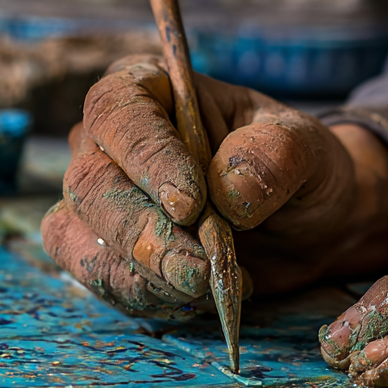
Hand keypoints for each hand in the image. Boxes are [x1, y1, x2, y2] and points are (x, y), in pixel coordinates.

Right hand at [43, 54, 387, 315]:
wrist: (308, 224)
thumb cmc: (295, 167)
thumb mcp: (304, 146)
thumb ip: (273, 154)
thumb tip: (228, 190)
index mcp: (150, 90)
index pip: (117, 111)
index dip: (145, 157)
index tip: (190, 204)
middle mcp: (110, 142)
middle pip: (91, 183)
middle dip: (144, 235)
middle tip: (199, 270)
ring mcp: (101, 199)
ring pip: (79, 235)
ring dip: (140, 273)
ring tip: (206, 285)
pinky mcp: (106, 251)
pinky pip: (98, 276)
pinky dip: (144, 295)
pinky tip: (196, 296)